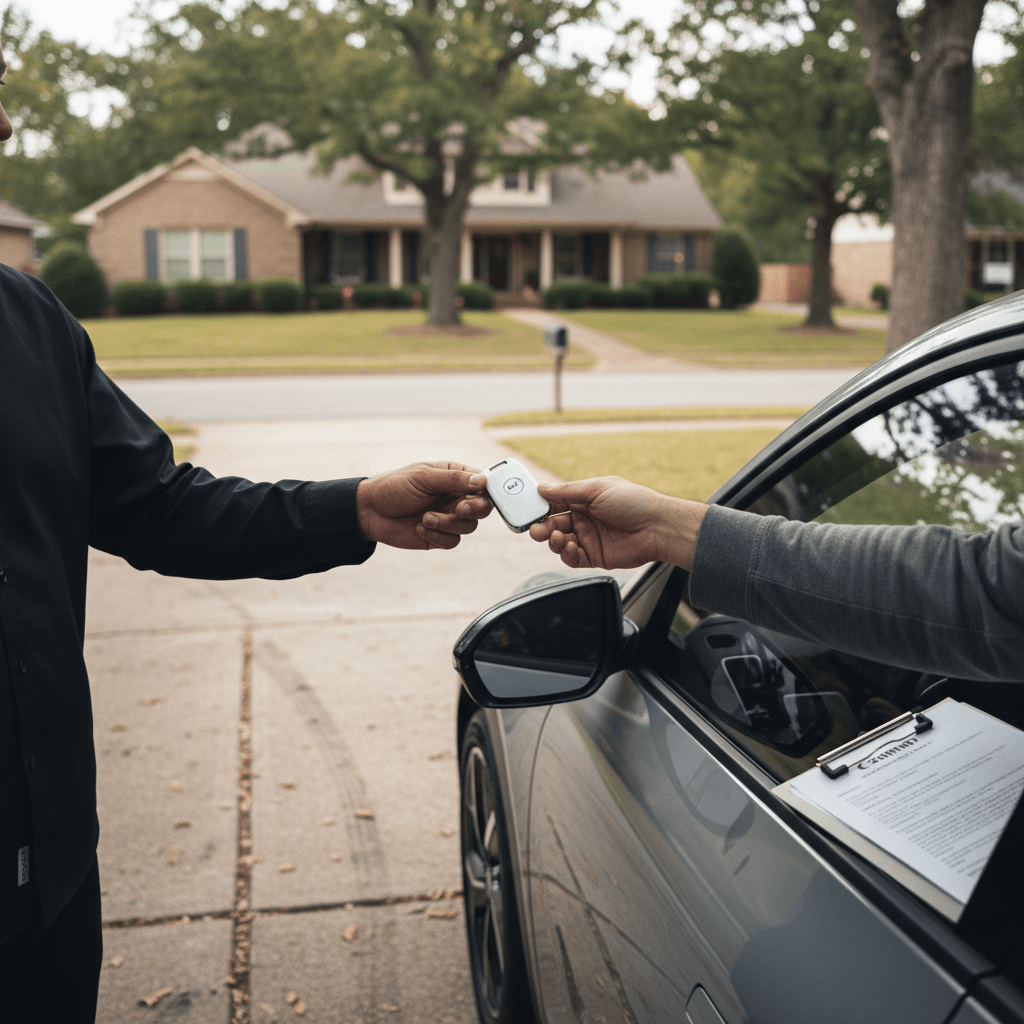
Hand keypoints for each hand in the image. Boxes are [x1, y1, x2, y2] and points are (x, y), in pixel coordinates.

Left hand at [356, 462, 490, 549]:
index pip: (483, 484)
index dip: (487, 491)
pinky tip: (419, 528)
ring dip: (448, 524)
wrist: (369, 512)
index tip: (479, 495)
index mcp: (454, 477)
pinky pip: (452, 541)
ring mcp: (448, 518)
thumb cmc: (393, 487)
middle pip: (482, 508)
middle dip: (473, 510)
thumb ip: (453, 479)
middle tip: (458, 510)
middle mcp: (455, 497)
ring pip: (468, 527)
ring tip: (425, 518)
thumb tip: (483, 480)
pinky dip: (437, 536)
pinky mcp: (439, 536)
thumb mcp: (423, 478)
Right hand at [528, 477, 707, 569]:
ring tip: (555, 537)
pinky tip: (570, 546)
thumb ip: (566, 492)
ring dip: (552, 540)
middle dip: (541, 527)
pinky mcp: (595, 556)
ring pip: (558, 542)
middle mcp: (584, 519)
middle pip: (552, 524)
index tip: (526, 509)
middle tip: (535, 529)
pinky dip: (565, 553)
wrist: (657, 527)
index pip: (554, 503)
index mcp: (583, 499)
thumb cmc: (633, 502)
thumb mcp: (596, 489)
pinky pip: (572, 558)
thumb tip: (541, 488)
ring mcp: (589, 538)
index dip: (539, 506)